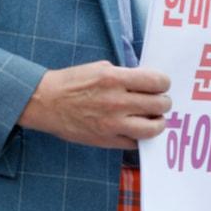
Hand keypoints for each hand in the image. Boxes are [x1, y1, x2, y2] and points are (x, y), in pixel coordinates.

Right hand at [19, 61, 170, 149]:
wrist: (46, 102)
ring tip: (153, 118)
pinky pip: (136, 143)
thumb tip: (147, 83)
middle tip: (159, 102)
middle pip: (160, 105)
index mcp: (114, 79)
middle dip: (163, 102)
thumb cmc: (71, 82)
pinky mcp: (107, 140)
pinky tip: (134, 128)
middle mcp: (117, 102)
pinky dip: (139, 136)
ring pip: (153, 128)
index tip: (161, 85)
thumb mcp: (100, 68)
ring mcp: (113, 124)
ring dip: (157, 122)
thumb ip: (125, 75)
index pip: (157, 82)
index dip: (163, 83)